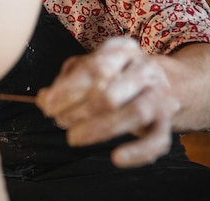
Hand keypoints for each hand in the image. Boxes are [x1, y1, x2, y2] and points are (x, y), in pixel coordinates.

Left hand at [36, 37, 179, 166]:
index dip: (68, 90)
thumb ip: (65, 81)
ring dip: (100, 129)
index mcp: (122, 50)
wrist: (163, 82)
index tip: (49, 105)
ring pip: (135, 113)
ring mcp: (159, 96)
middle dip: (80, 111)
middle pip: (112, 92)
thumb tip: (42, 98)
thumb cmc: (115, 75)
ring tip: (74, 137)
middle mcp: (144, 70)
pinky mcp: (166, 123)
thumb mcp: (89, 68)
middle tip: (60, 121)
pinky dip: (137, 152)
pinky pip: (156, 140)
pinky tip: (116, 158)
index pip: (95, 68)